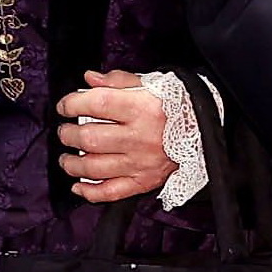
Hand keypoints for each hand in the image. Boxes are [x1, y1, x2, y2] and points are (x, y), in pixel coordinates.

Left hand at [57, 70, 175, 202]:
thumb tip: (88, 79)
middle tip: (65, 131)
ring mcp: (141, 162)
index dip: (72, 104)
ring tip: (66, 158)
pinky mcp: (145, 181)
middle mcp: (140, 136)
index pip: (96, 104)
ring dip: (72, 164)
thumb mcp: (150, 84)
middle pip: (89, 138)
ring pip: (95, 167)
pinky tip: (78, 186)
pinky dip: (91, 192)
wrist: (206, 129)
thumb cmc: (176, 105)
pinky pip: (112, 191)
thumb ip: (118, 81)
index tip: (65, 106)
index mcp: (141, 107)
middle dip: (68, 135)